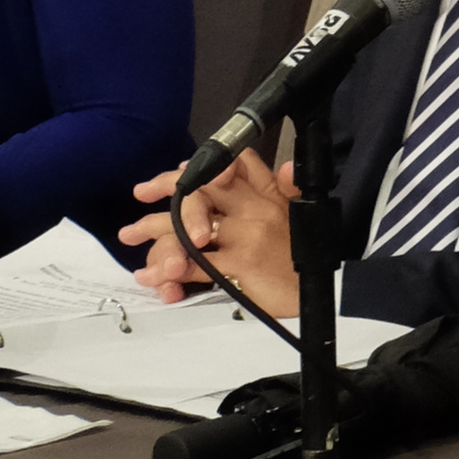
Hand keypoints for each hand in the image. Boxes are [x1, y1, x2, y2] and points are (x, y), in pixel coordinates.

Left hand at [125, 152, 299, 321]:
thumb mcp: (302, 216)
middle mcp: (254, 209)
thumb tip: (287, 165)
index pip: (235, 164)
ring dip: (154, 231)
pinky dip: (169, 270)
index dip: (203, 164)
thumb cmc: (309, 258)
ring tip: (131, 235)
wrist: (328, 294)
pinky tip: (154, 277)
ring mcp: (244, 235)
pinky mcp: (238, 264)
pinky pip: (193, 263)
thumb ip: (285, 192)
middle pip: (202, 187)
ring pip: (188, 225)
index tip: (180, 169)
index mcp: (269, 196)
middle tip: (141, 193)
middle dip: (165, 187)